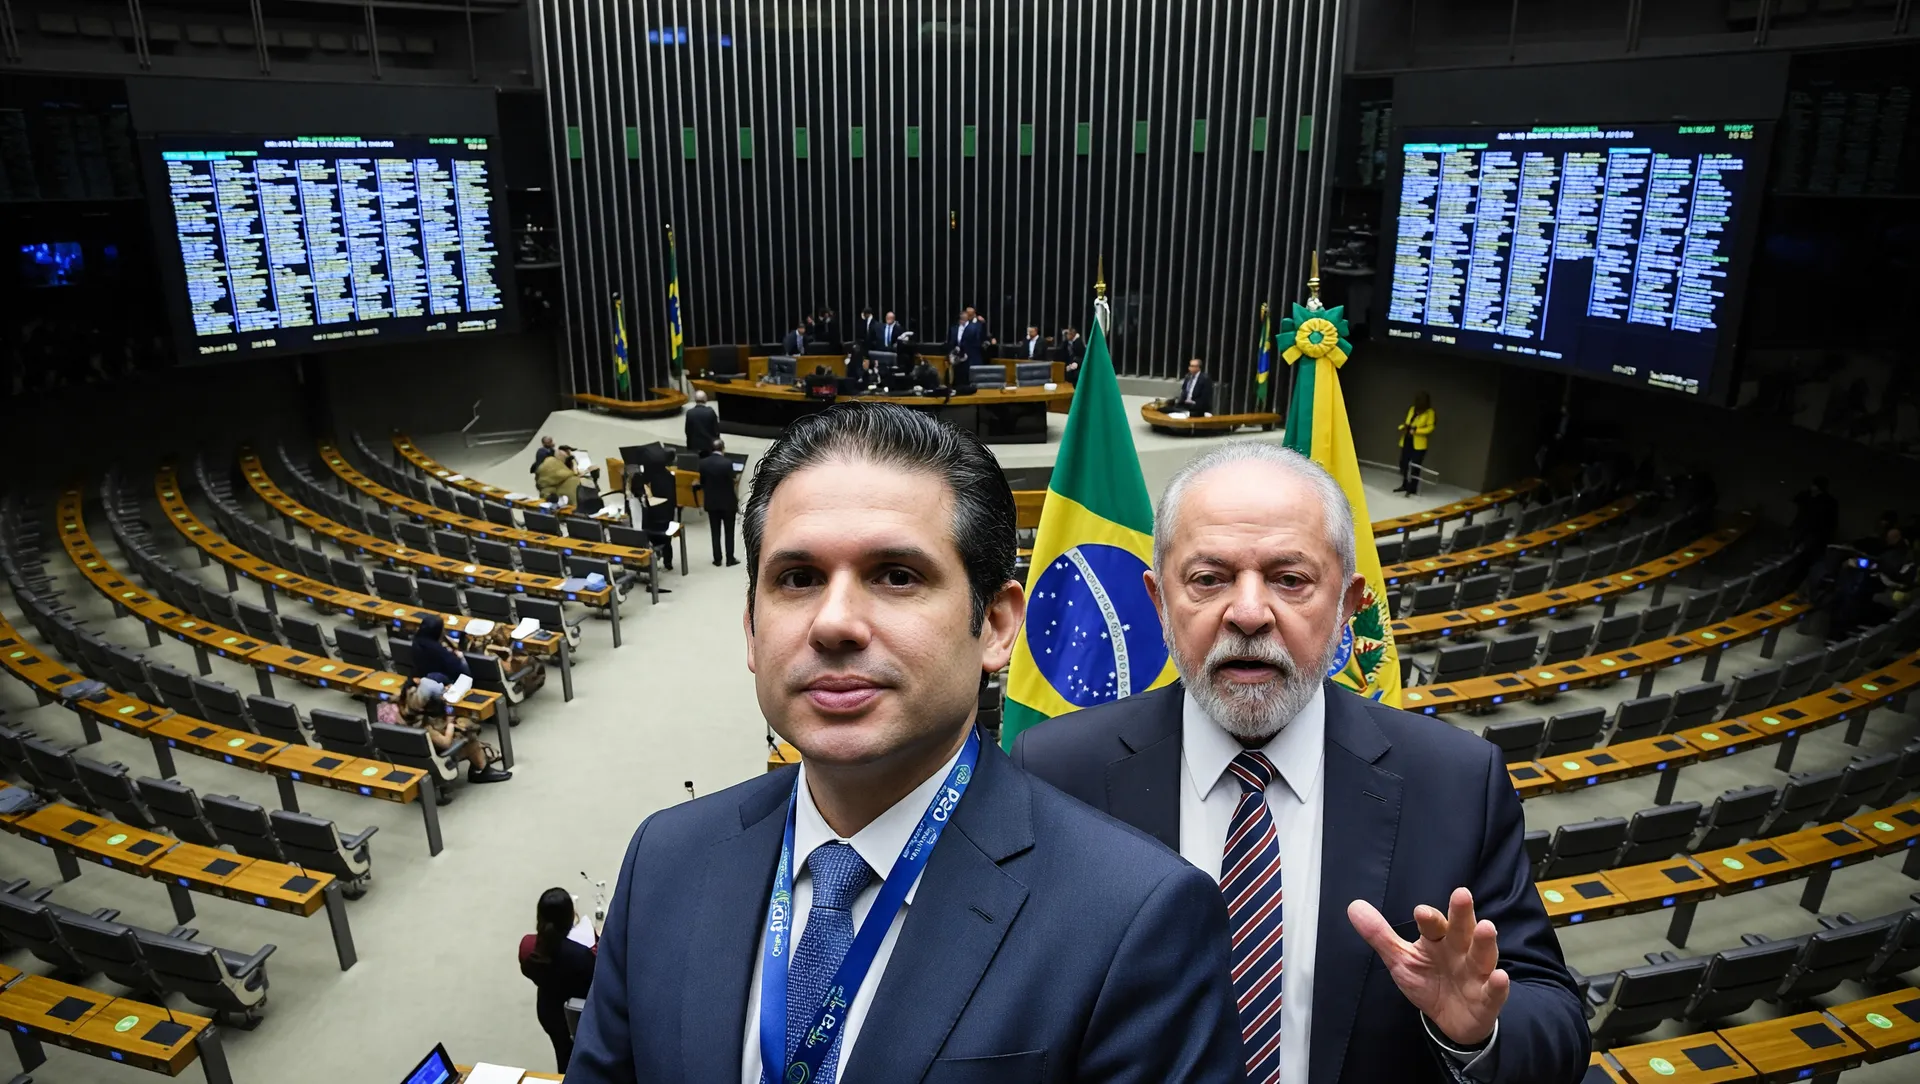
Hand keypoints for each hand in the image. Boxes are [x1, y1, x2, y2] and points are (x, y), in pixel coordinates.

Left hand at [1347, 888, 1507, 1047]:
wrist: (1452, 1019)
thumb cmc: (1429, 981)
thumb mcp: (1401, 959)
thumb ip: (1380, 935)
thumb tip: (1353, 906)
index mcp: (1439, 939)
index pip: (1433, 925)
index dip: (1428, 918)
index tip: (1420, 912)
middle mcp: (1460, 950)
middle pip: (1461, 929)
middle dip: (1461, 914)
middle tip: (1461, 895)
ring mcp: (1477, 973)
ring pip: (1482, 954)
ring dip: (1485, 941)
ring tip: (1486, 927)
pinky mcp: (1488, 998)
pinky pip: (1495, 991)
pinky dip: (1499, 985)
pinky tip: (1500, 976)